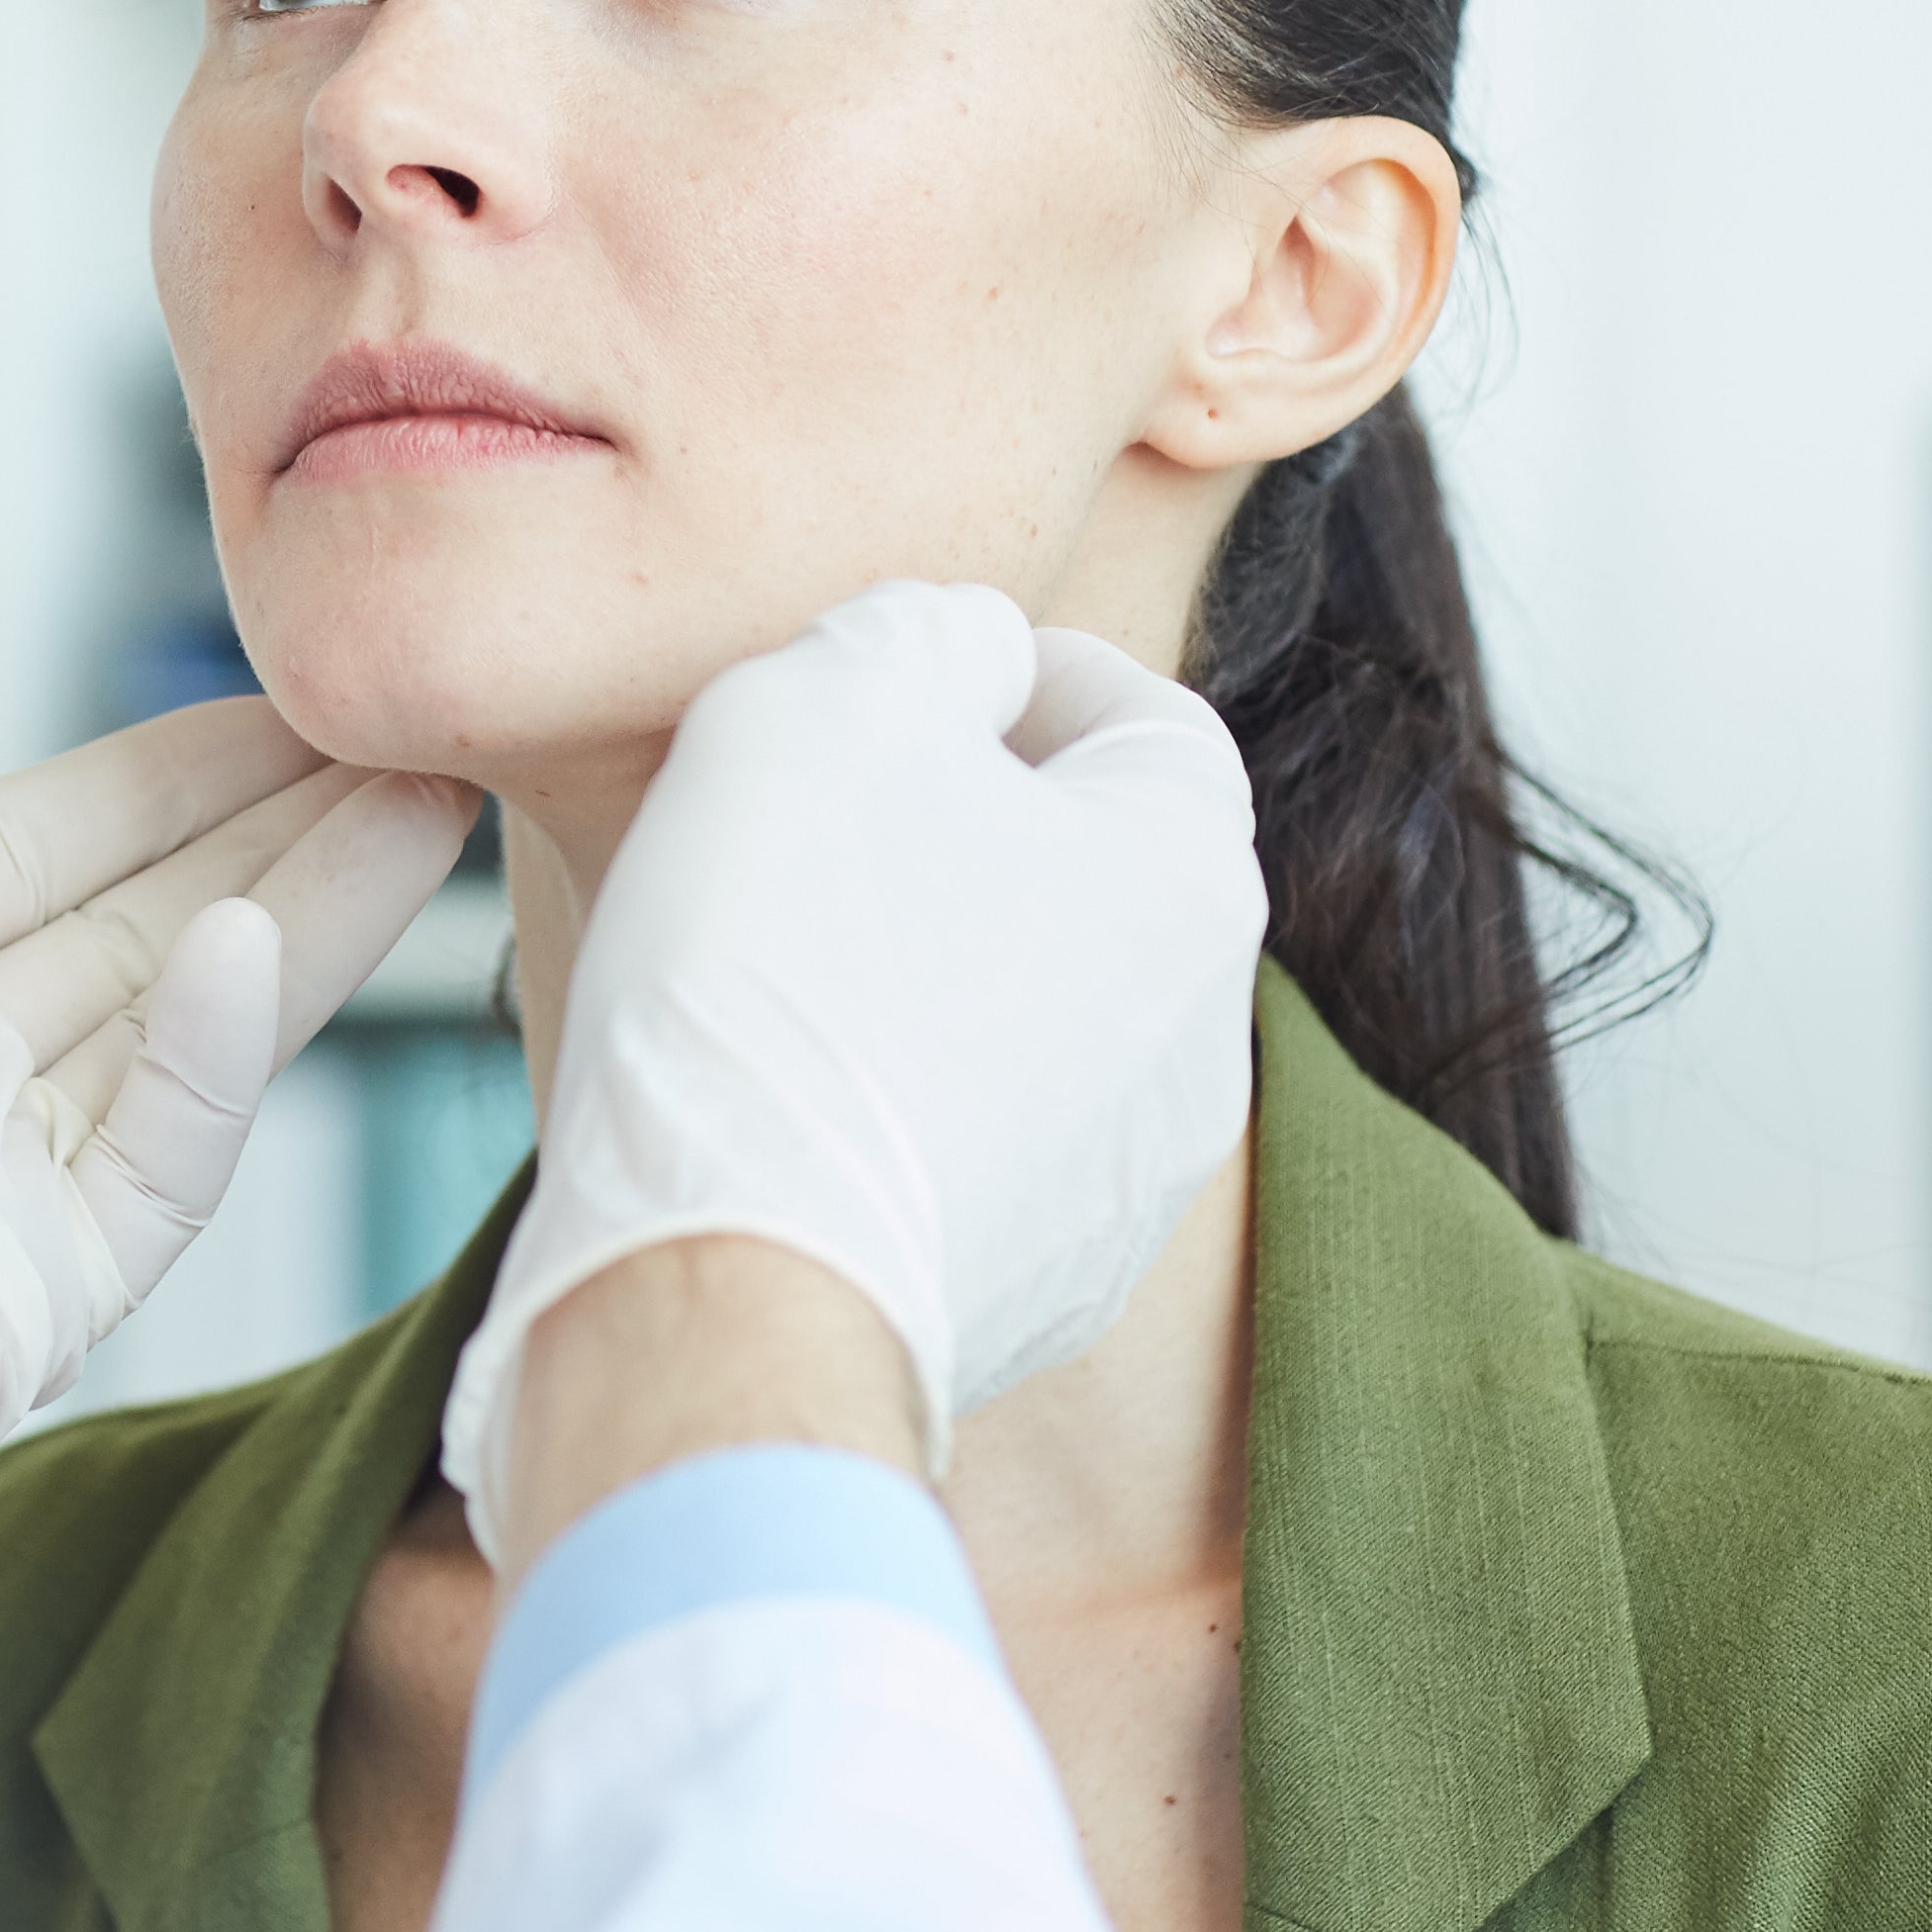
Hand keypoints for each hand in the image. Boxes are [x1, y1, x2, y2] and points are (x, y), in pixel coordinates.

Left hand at [0, 638, 478, 1622]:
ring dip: (306, 918)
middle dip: (283, 831)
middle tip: (420, 739)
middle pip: (146, 926)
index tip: (300, 695)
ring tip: (426, 805)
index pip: (47, 843)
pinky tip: (254, 947)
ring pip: (186, 1030)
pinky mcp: (30, 1302)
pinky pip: (161, 1162)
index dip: (174, 772)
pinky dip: (214, 1058)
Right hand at [437, 582, 1263, 1560]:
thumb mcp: (830, 698)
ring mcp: (1126, 1191)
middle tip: (809, 817)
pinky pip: (972, 1153)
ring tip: (774, 966)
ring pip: (1030, 1019)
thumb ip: (926, 633)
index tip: (889, 686)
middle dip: (962, 828)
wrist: (727, 1289)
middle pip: (1089, 872)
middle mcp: (1204, 1042)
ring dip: (928, 972)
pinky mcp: (1033, 1299)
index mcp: (1193, 875)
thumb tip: (965, 658)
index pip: (1142, 715)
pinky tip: (778, 1103)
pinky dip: (896, 1108)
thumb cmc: (779, 968)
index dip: (1012, 672)